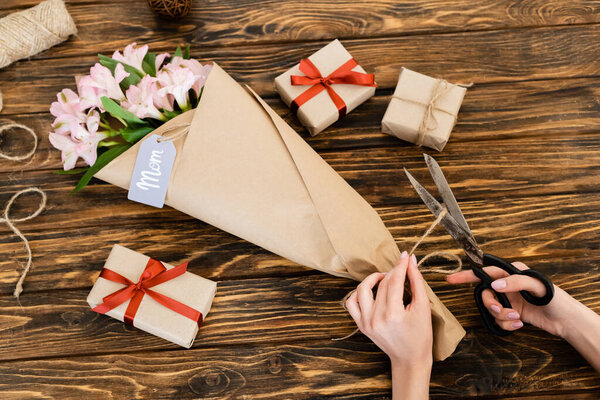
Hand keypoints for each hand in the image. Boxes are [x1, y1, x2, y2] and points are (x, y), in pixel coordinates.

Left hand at [346, 251, 431, 399]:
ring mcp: (366, 322)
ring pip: (362, 290)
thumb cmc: (420, 335)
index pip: (395, 281)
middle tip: (401, 268)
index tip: (405, 256)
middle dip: (392, 272)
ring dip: (373, 279)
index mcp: (394, 314)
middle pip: (381, 284)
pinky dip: (358, 293)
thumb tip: (411, 261)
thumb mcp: (423, 308)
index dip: (400, 266)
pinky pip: (351, 303)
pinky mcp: (360, 325)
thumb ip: (417, 282)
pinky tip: (371, 290)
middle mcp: (376, 318)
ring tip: (385, 279)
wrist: (410, 359)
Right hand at [446, 261, 573, 336]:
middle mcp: (506, 285)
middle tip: (500, 311)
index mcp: (511, 272)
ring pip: (490, 309)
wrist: (566, 320)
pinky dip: (507, 324)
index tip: (451, 279)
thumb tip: (495, 284)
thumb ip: (515, 282)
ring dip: (501, 316)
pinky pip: (498, 319)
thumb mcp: (538, 286)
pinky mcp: (510, 313)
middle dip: (491, 305)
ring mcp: (508, 300)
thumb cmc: (556, 299)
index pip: (484, 272)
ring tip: (517, 319)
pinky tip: (519, 324)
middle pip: (484, 294)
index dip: (466, 275)